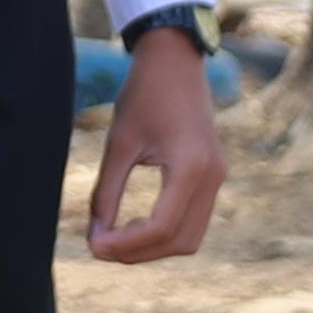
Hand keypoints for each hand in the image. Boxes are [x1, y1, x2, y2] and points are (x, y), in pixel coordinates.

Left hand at [85, 27, 224, 262]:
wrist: (175, 60)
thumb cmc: (143, 95)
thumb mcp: (118, 144)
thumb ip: (106, 193)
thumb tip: (96, 236)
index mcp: (191, 166)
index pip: (161, 227)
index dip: (126, 244)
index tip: (94, 245)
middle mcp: (212, 176)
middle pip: (179, 241)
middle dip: (139, 252)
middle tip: (100, 248)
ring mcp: (218, 177)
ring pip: (190, 238)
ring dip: (154, 247)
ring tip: (116, 240)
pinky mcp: (214, 175)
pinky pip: (194, 220)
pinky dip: (166, 232)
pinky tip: (136, 226)